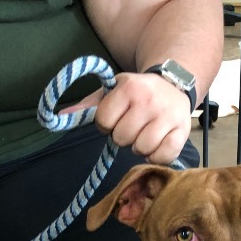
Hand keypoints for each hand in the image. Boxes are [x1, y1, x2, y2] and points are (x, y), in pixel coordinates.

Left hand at [62, 72, 191, 164]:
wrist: (174, 84)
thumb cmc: (137, 92)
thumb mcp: (112, 92)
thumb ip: (87, 107)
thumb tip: (58, 118)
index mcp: (128, 88)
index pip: (103, 121)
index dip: (106, 124)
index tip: (116, 118)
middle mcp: (148, 101)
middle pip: (122, 138)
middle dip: (124, 136)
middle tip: (133, 126)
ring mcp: (167, 116)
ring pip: (141, 149)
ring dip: (140, 146)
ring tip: (145, 133)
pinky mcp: (182, 132)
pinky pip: (162, 156)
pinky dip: (157, 156)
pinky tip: (157, 144)